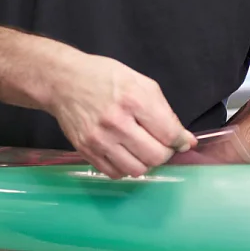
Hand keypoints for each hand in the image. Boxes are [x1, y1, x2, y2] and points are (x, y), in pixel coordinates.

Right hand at [43, 50, 192, 177]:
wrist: (63, 81)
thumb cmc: (104, 77)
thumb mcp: (140, 83)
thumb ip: (165, 112)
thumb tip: (185, 141)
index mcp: (134, 99)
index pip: (169, 134)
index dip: (180, 141)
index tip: (180, 141)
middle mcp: (116, 122)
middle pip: (155, 156)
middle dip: (164, 153)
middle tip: (159, 144)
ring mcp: (99, 139)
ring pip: (137, 170)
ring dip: (145, 163)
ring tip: (141, 149)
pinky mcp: (86, 151)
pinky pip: (115, 173)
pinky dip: (125, 167)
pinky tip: (124, 153)